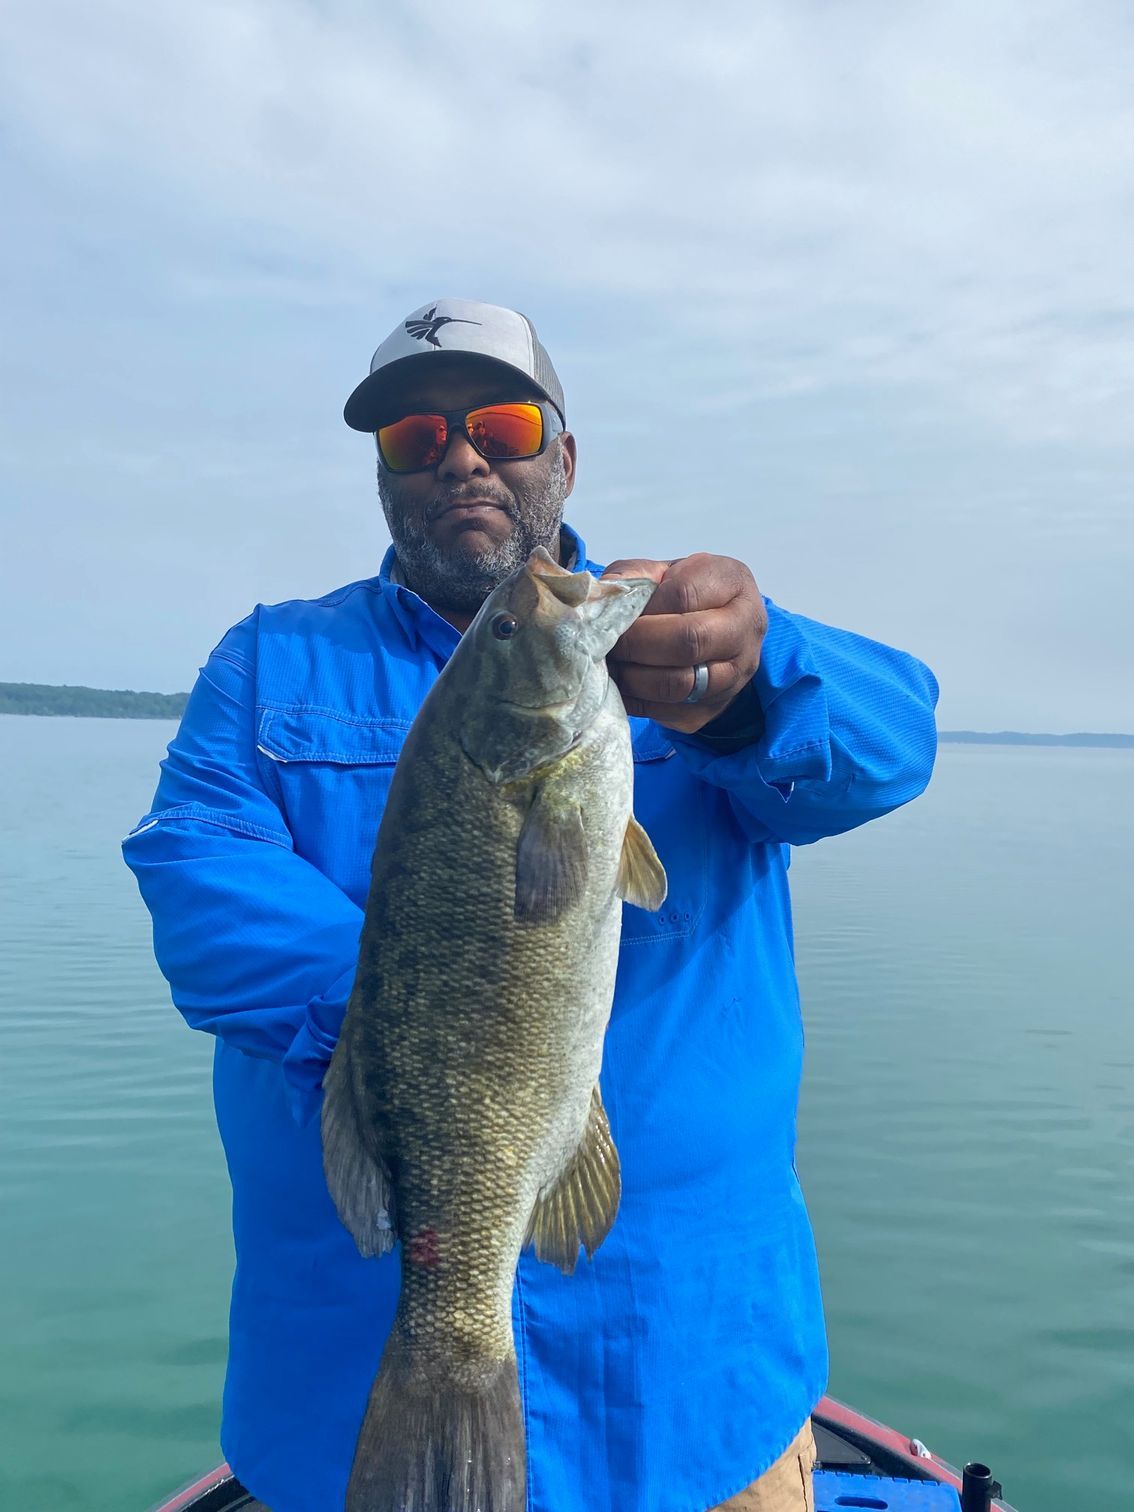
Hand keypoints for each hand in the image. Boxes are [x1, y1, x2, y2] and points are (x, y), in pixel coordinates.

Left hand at [601, 553, 766, 732]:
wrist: (713, 634)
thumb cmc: (681, 596)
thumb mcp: (660, 572)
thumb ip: (632, 577)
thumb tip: (598, 601)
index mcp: (733, 582)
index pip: (683, 594)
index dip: (642, 607)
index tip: (617, 612)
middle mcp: (745, 628)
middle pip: (689, 640)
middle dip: (637, 643)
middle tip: (609, 642)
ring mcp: (736, 674)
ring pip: (680, 683)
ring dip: (634, 677)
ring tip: (611, 665)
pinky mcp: (713, 708)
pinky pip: (669, 711)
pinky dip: (636, 700)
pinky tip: (620, 686)